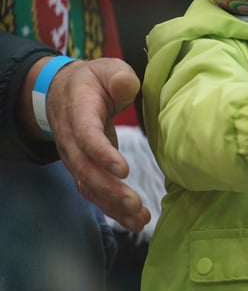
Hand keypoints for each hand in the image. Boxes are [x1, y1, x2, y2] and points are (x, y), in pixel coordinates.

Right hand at [45, 57, 150, 232]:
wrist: (64, 92)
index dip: (102, 154)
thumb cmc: (94, 80)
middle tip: (136, 204)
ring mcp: (76, 158)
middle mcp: (73, 140)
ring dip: (113, 206)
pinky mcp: (85, 169)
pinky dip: (113, 209)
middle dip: (110, 190)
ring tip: (140, 220)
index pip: (87, 136)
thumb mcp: (107, 69)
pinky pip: (95, 193)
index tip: (124, 169)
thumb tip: (126, 87)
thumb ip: (118, 77)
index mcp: (79, 112)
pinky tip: (135, 221)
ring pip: (89, 186)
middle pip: (86, 170)